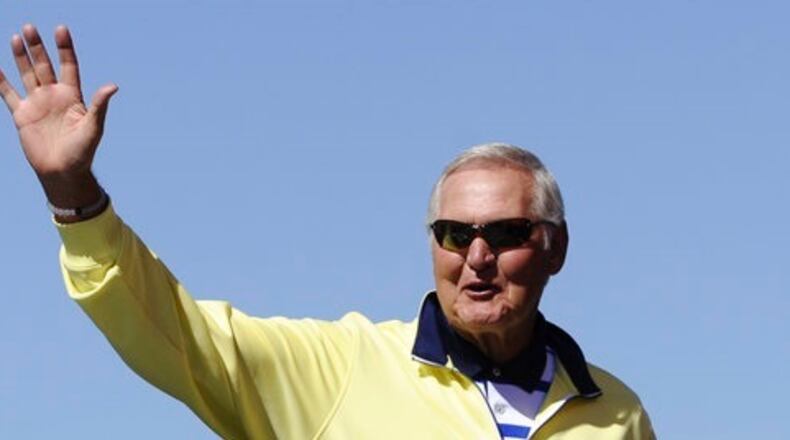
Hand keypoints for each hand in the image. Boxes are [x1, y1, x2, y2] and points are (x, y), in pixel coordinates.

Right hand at [0, 24, 116, 214]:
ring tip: (17, 37)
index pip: (68, 66)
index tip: (60, 29)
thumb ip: (99, 105)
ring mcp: (37, 104)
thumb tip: (113, 86)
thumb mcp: (93, 126)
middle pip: (45, 65)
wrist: (63, 172)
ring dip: (22, 57)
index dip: (65, 48)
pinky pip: (9, 94)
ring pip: (28, 74)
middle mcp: (54, 97)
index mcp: (72, 97)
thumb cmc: (82, 152)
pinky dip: (1, 82)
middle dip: (38, 47)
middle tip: (29, 27)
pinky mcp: (22, 115)